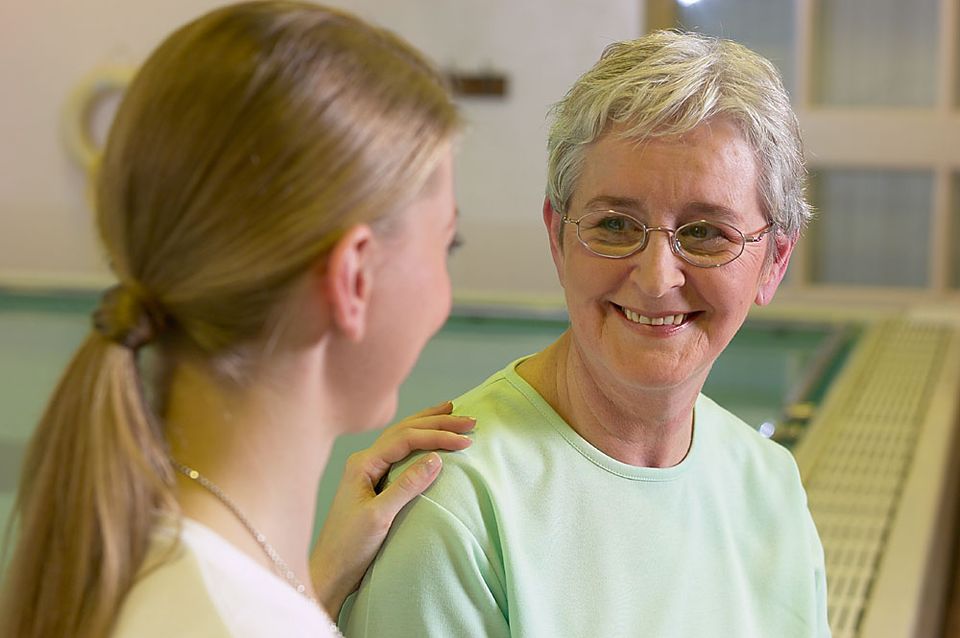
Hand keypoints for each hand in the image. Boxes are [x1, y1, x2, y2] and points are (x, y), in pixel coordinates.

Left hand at [309, 401, 473, 616]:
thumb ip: (407, 485)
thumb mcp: (380, 516)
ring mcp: (368, 471)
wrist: (330, 571)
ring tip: (451, 413)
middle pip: (405, 430)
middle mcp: (365, 461)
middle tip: (469, 419)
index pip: (407, 439)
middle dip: (438, 422)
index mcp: (363, 464)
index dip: (438, 436)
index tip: (466, 440)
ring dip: (428, 425)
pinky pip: (400, 453)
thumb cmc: (350, 547)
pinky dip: (419, 441)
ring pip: (402, 438)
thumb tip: (436, 458)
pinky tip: (428, 438)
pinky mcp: (373, 483)